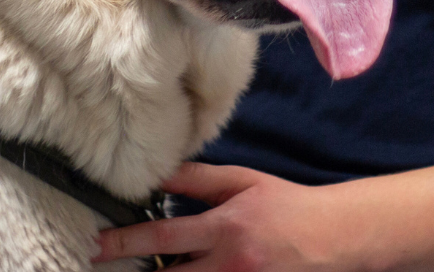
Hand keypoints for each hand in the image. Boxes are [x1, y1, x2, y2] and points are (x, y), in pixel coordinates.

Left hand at [94, 162, 363, 271]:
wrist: (337, 237)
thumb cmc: (287, 205)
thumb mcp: (243, 182)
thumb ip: (199, 179)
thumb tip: (157, 171)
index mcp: (224, 228)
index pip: (163, 238)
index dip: (124, 242)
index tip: (96, 245)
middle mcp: (230, 264)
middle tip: (103, 263)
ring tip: (148, 269)